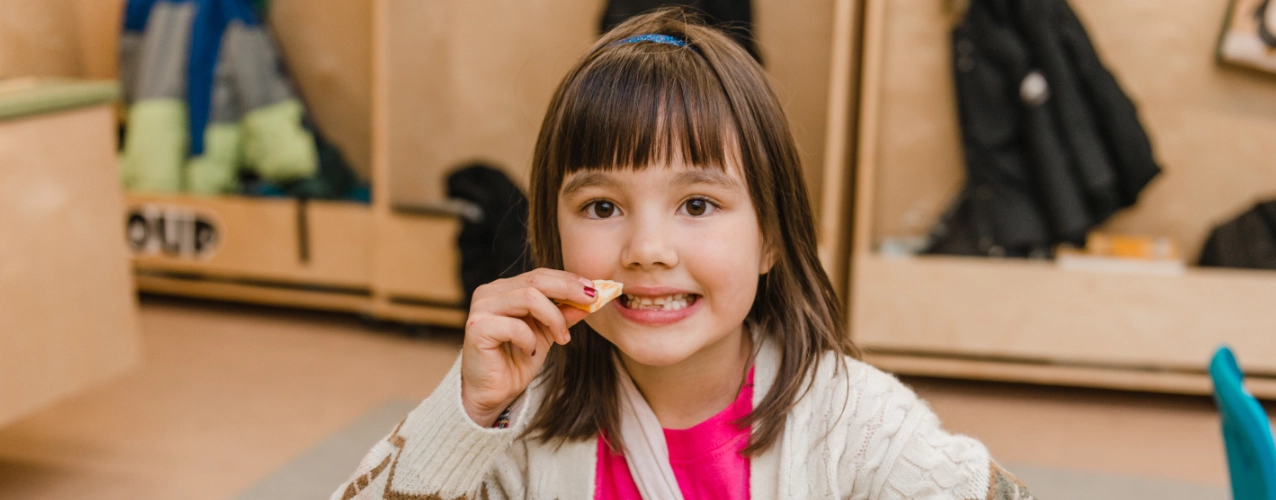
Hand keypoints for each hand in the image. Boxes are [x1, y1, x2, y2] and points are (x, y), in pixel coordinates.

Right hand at [460, 268, 594, 426]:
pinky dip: (530, 340)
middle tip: (591, 301)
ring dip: (553, 318)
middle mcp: (490, 292)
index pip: (540, 275)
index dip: (568, 280)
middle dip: (568, 289)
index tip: (594, 290)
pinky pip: (515, 326)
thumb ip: (563, 315)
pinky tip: (529, 352)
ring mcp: (481, 307)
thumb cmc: (515, 361)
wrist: (492, 393)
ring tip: (561, 338)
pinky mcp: (478, 327)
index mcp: (504, 289)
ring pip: (529, 298)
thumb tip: (590, 300)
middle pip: (536, 280)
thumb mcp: (547, 334)